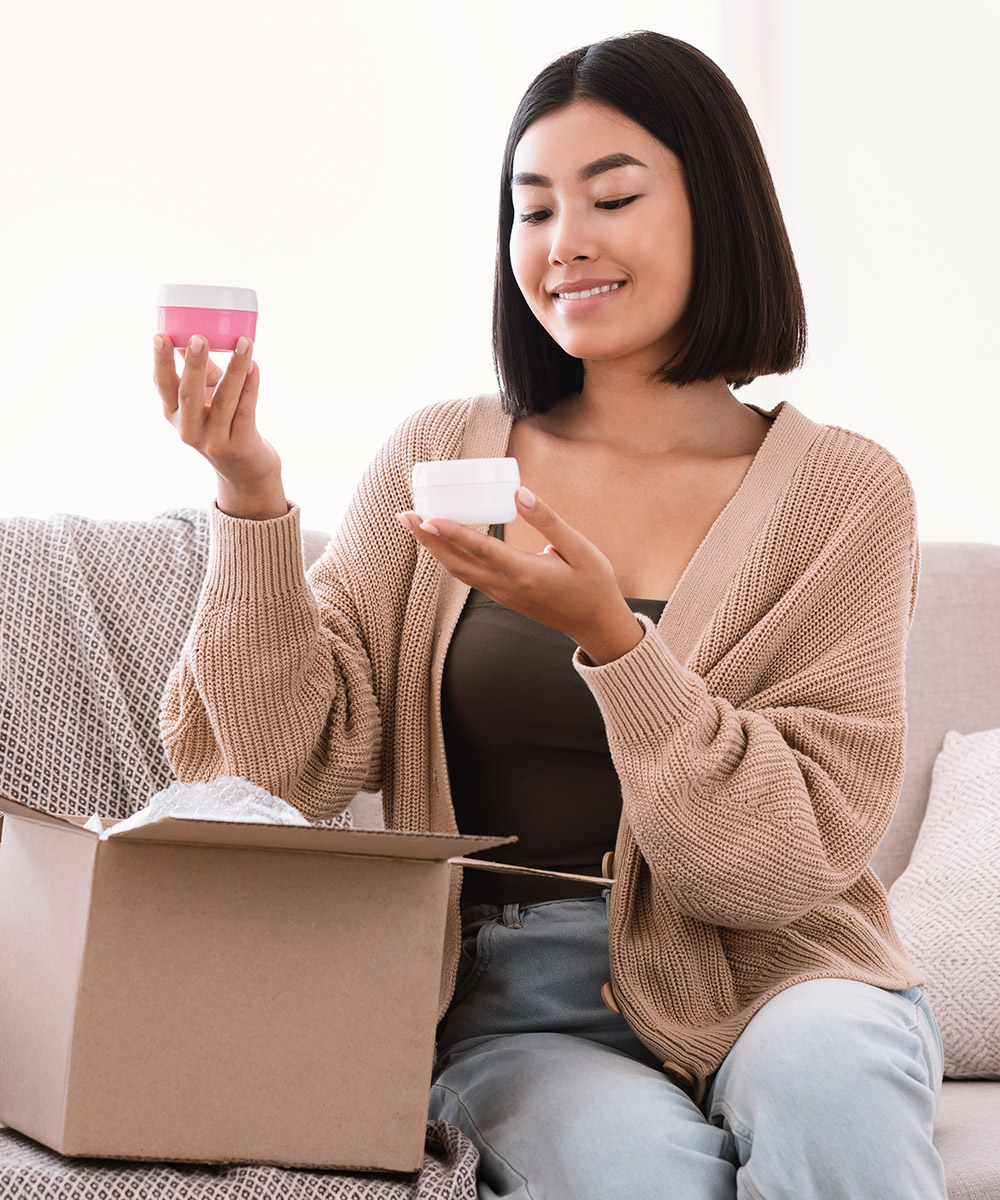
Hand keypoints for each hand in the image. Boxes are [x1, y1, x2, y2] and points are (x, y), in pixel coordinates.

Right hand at [154, 334, 282, 502]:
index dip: (160, 362)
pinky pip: (245, 410)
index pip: (162, 386)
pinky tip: (254, 366)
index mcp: (174, 415)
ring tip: (244, 343)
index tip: (160, 336)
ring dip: (234, 369)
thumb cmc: (223, 426)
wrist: (245, 472)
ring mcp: (214, 440)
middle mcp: (189, 429)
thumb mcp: (206, 402)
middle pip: (189, 394)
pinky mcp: (239, 445)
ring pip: (224, 400)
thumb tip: (206, 335)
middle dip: (194, 365)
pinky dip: (250, 386)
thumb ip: (206, 374)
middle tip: (198, 338)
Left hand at [395, 487, 644, 665]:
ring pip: (459, 572)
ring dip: (434, 549)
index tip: (428, 518)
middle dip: (428, 540)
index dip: (452, 533)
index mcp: (526, 574)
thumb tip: (519, 494)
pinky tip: (442, 541)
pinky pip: (469, 575)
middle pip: (457, 563)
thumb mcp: (579, 548)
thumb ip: (547, 521)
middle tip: (405, 515)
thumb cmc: (593, 584)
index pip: (481, 550)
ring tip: (415, 524)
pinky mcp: (503, 596)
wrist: (596, 625)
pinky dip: (450, 557)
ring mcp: (502, 594)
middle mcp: (507, 587)